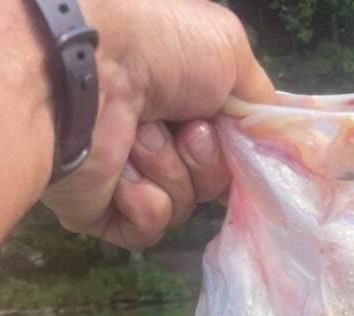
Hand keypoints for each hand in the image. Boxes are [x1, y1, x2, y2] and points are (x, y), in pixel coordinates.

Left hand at [41, 0, 273, 249]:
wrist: (84, 73)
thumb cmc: (157, 47)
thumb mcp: (230, 53)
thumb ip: (259, 100)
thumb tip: (269, 136)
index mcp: (179, 99)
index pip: (227, 147)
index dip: (235, 148)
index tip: (234, 135)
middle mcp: (152, 135)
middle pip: (209, 182)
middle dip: (204, 160)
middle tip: (184, 130)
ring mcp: (124, 173)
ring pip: (180, 205)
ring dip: (169, 171)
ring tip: (139, 137)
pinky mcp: (100, 210)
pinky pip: (147, 230)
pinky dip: (145, 204)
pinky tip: (126, 177)